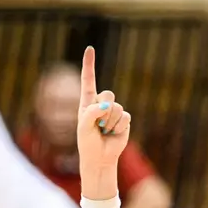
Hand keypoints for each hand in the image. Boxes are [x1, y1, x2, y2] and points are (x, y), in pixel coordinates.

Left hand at [74, 46, 129, 201]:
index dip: (89, 64)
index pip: (88, 80)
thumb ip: (91, 113)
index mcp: (87, 102)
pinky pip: (124, 117)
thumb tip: (108, 105)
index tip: (90, 48)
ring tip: (104, 132)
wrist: (99, 158)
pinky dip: (117, 128)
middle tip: (98, 125)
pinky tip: (112, 134)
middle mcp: (101, 104)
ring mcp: (113, 111)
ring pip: (116, 107)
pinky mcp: (124, 120)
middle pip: (107, 93)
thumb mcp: (83, 127)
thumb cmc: (87, 143)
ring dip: (109, 122)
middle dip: (103, 110)